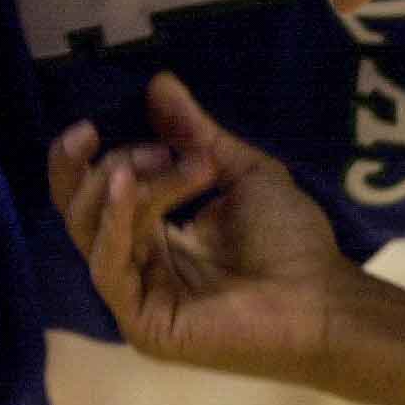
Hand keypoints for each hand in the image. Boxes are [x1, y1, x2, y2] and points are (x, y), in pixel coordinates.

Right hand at [50, 74, 360, 383]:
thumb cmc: (291, 241)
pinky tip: (128, 186)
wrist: (323, 298)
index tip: (144, 131)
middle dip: (102, 165)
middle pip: (81, 210)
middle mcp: (137, 263)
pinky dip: (113, 221)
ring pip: (92, 230)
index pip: (99, 193)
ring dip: (123, 184)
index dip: (107, 155)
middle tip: (137, 143)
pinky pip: (108, 266)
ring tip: (161, 157)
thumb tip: (157, 81)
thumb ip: (194, 132)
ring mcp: (135, 296)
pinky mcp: (141, 322)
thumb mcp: (241, 171)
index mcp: (154, 233)